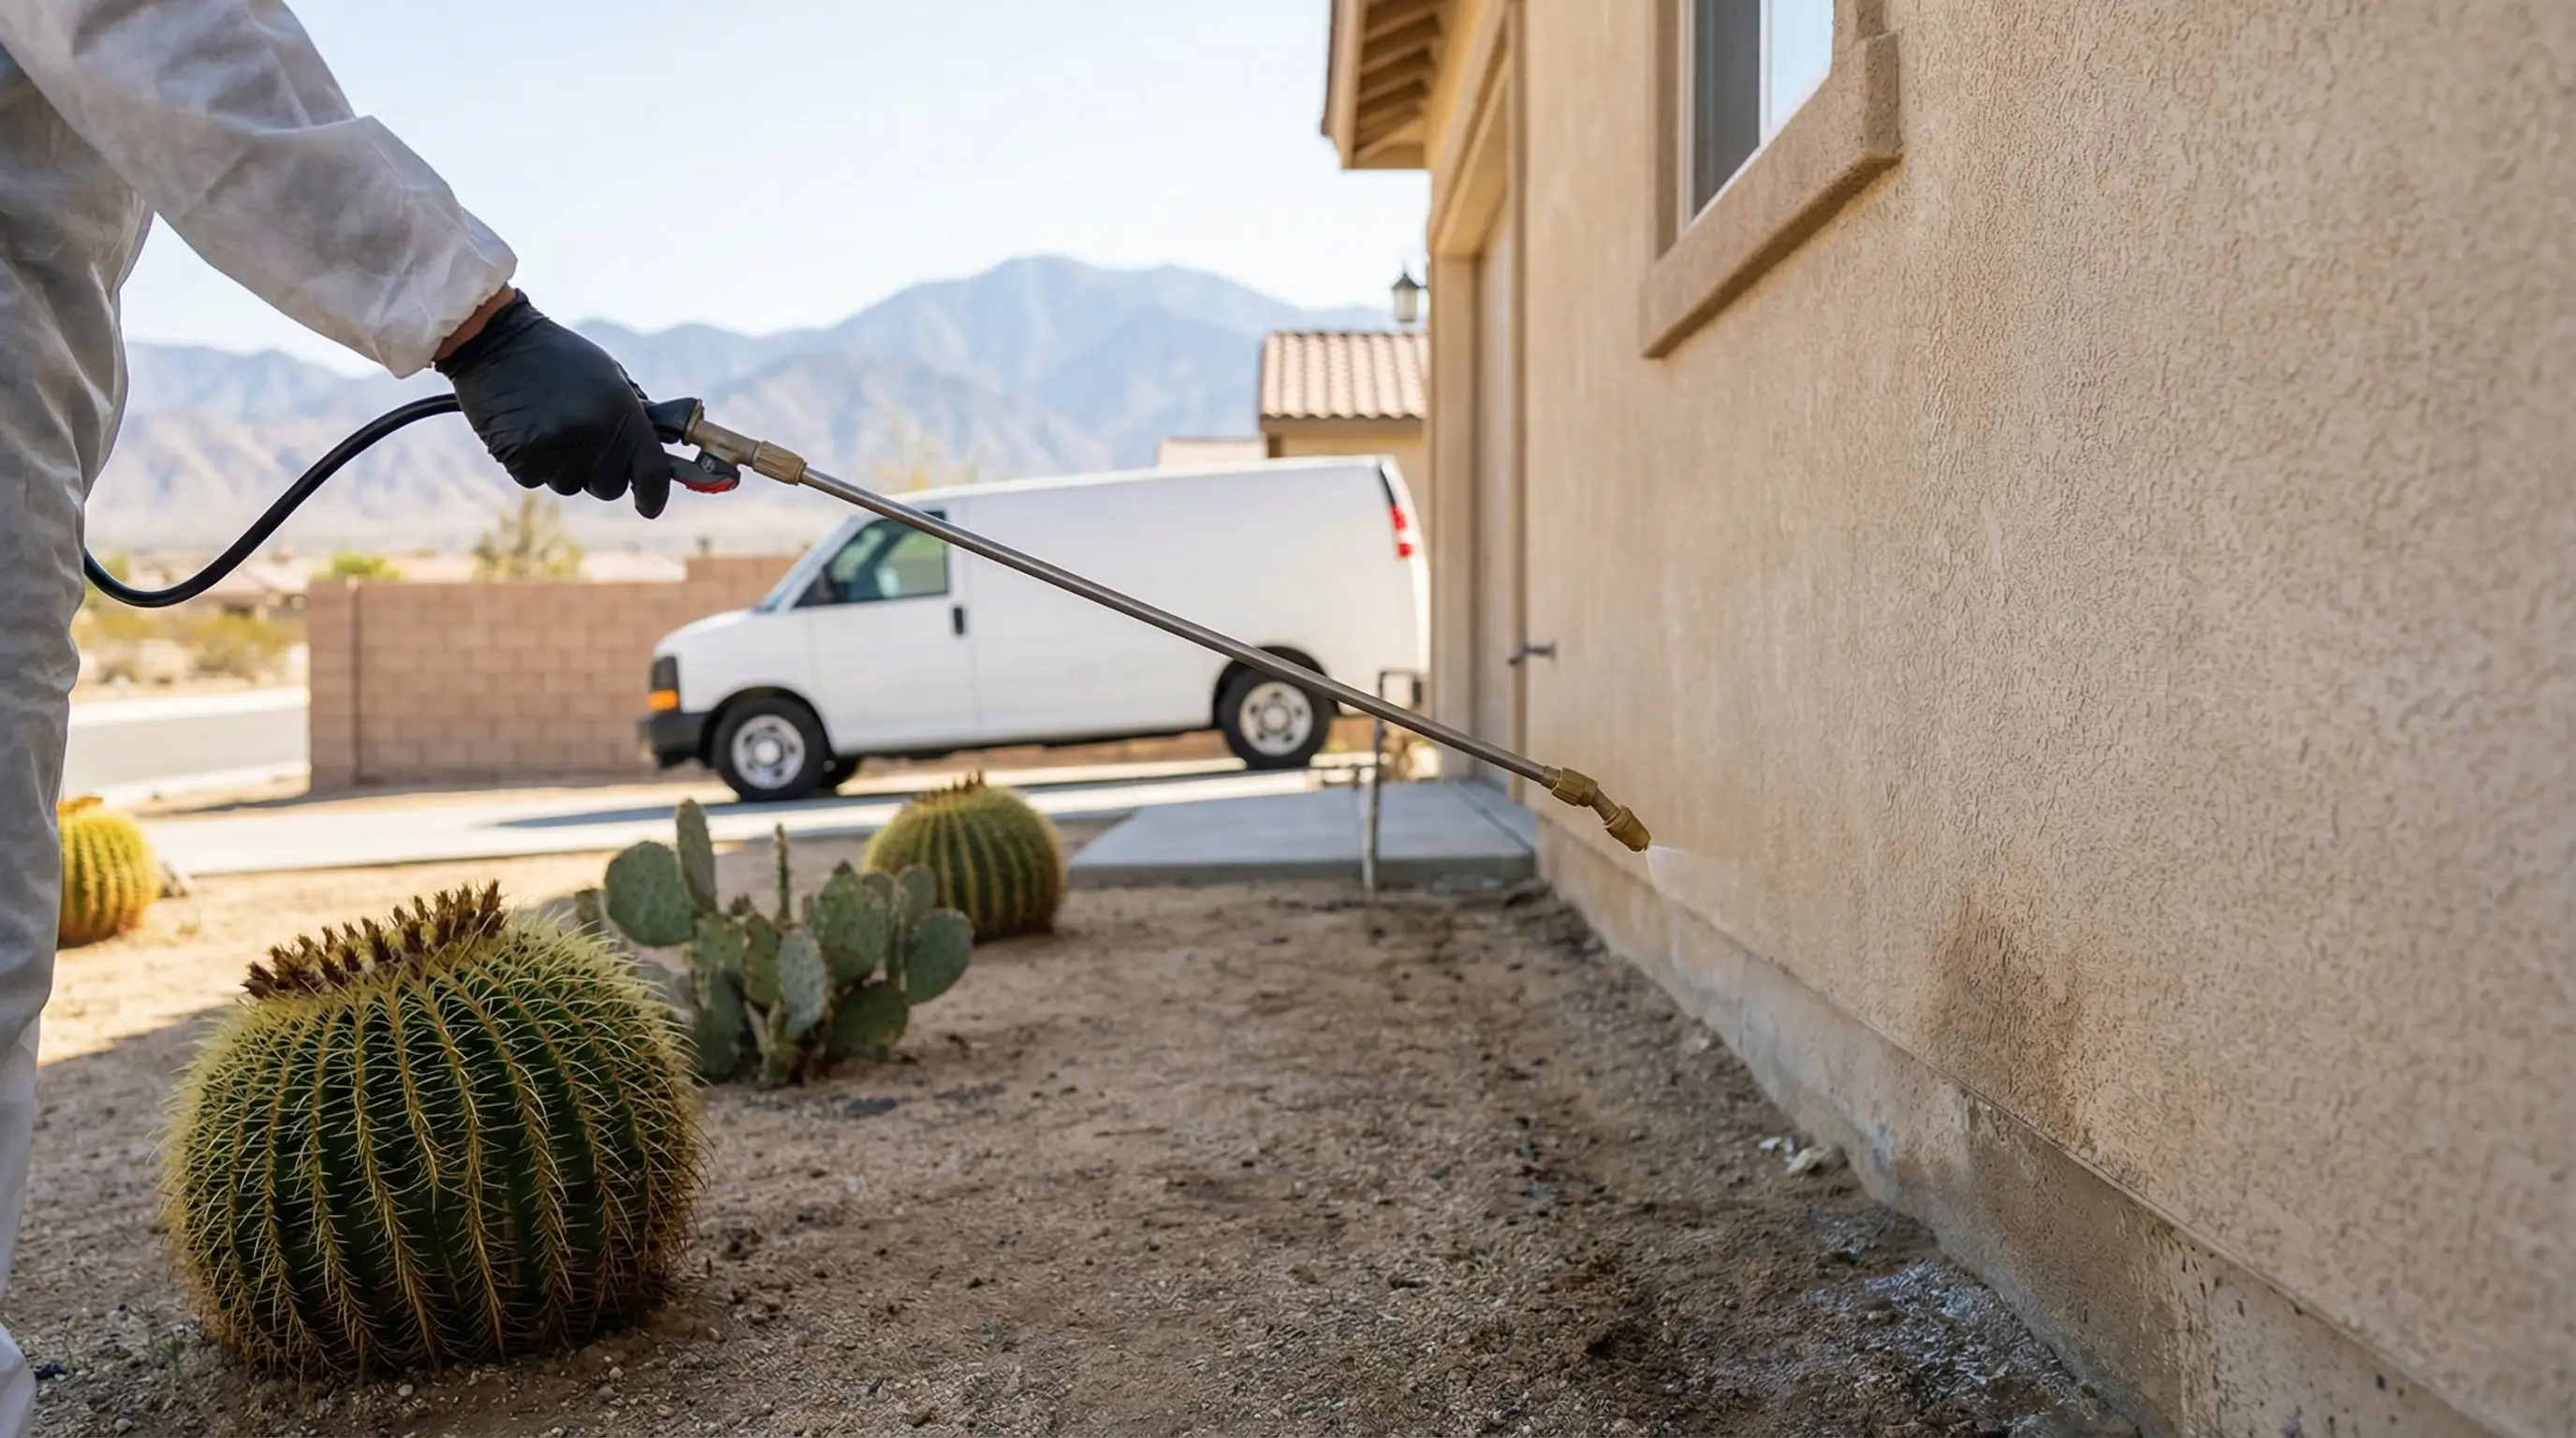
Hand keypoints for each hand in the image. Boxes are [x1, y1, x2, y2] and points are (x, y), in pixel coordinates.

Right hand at [434, 291, 672, 517]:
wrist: (496, 340)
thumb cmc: (558, 356)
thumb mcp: (609, 375)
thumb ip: (635, 416)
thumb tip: (662, 449)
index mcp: (623, 412)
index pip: (652, 473)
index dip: (653, 495)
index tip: (649, 505)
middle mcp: (595, 434)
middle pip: (609, 487)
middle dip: (598, 472)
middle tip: (579, 437)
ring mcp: (558, 448)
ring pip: (569, 484)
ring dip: (561, 465)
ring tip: (546, 423)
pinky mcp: (522, 457)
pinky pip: (535, 478)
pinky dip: (530, 462)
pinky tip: (524, 428)